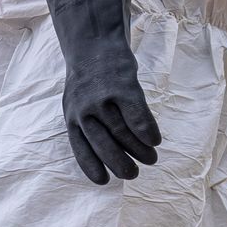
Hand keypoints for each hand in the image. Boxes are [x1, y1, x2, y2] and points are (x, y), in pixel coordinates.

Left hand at [44, 0, 161, 184]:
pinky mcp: (123, 87)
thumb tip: (105, 157)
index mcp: (71, 118)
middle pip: (103, 145)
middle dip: (120, 164)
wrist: (94, 44)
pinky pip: (137, 115)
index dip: (92, 167)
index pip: (80, 149)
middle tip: (133, 175)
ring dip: (139, 150)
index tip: (104, 182)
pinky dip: (147, 130)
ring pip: (123, 133)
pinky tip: (155, 140)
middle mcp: (84, 111)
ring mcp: (103, 99)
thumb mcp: (76, 105)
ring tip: (151, 159)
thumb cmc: (87, 81)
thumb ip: (87, 128)